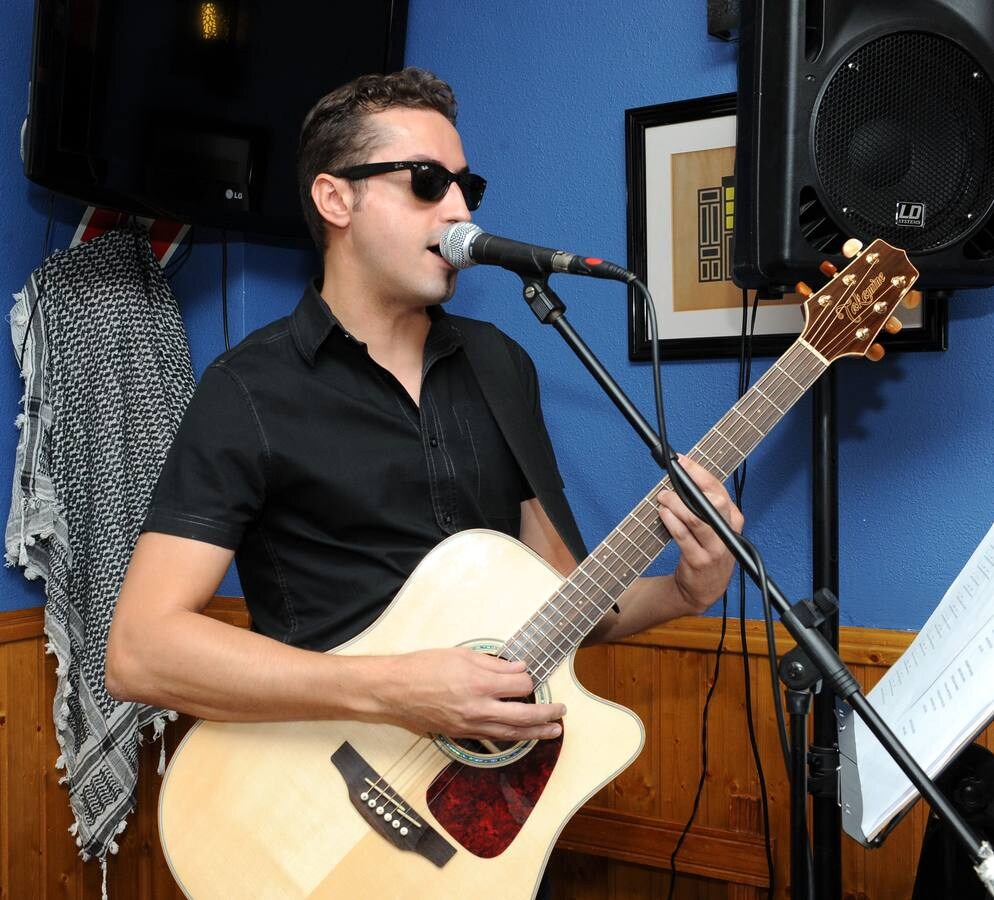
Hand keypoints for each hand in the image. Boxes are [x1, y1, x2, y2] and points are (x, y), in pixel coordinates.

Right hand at [375, 648, 564, 740]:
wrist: (394, 691)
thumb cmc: (423, 667)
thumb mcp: (461, 655)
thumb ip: (493, 663)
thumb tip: (518, 667)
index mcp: (480, 683)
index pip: (519, 684)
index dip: (528, 677)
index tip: (527, 672)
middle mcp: (479, 708)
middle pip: (523, 715)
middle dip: (547, 714)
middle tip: (562, 712)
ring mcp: (470, 725)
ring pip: (512, 732)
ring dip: (536, 733)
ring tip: (553, 731)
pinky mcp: (461, 734)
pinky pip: (494, 737)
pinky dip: (512, 736)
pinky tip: (522, 734)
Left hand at [656, 455, 743, 614]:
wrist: (703, 588)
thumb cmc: (706, 550)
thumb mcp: (713, 526)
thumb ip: (703, 505)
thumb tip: (682, 477)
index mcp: (733, 518)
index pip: (719, 489)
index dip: (699, 473)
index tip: (682, 461)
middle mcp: (727, 532)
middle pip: (714, 502)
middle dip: (689, 488)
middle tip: (670, 484)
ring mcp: (716, 548)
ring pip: (697, 518)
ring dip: (676, 504)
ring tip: (663, 498)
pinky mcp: (700, 561)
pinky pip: (684, 537)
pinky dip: (672, 522)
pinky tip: (664, 514)